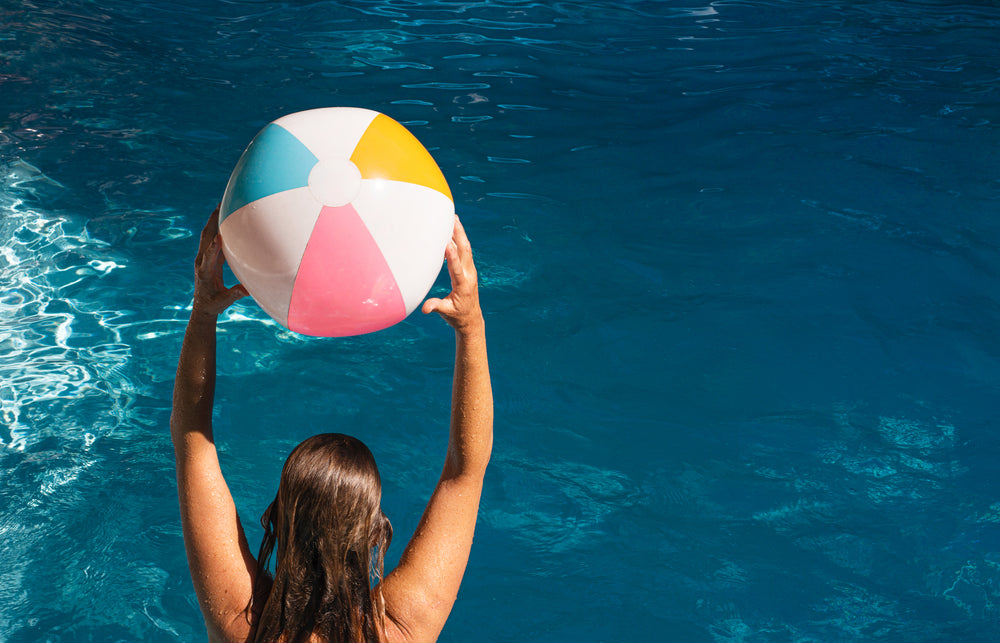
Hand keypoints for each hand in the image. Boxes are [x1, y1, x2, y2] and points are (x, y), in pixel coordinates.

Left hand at [192, 205, 247, 316]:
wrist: (202, 307)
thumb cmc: (214, 305)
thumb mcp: (224, 303)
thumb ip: (234, 295)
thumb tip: (247, 290)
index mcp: (205, 273)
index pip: (209, 258)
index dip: (214, 247)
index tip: (219, 236)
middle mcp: (201, 262)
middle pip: (206, 238)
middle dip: (212, 221)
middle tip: (220, 206)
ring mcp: (203, 257)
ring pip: (207, 234)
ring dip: (213, 219)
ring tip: (222, 205)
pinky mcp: (207, 256)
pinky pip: (211, 238)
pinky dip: (217, 226)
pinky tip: (225, 217)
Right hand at [422, 216, 482, 331]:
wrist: (471, 318)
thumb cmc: (457, 315)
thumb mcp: (446, 313)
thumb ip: (436, 307)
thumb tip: (425, 309)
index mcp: (463, 285)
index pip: (457, 269)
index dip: (452, 257)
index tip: (447, 244)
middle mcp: (469, 275)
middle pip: (465, 251)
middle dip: (459, 234)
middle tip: (453, 219)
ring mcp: (470, 270)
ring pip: (466, 248)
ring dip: (460, 233)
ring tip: (454, 218)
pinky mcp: (469, 268)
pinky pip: (465, 250)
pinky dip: (460, 239)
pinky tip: (453, 229)